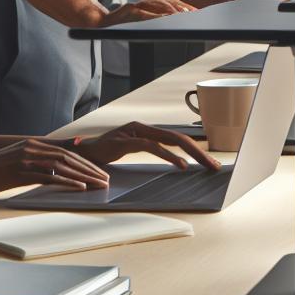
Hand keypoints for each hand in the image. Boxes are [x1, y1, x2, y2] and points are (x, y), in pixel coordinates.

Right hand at [0, 138, 110, 192]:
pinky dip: (66, 182)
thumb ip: (35, 160)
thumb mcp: (16, 159)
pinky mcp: (21, 172)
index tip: (98, 171)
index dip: (84, 161)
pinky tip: (79, 187)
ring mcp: (27, 160)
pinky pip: (48, 177)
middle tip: (105, 179)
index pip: (66, 152)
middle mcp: (33, 149)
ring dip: (83, 176)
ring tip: (98, 184)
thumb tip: (52, 168)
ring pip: (63, 166)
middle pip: (69, 158)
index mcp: (33, 144)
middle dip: (90, 169)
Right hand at [76, 121, 220, 171]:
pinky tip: (181, 165)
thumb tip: (173, 161)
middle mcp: (143, 127)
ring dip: (191, 154)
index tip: (210, 163)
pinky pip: (152, 147)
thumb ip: (149, 150)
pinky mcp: (126, 140)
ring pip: (170, 140)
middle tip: (215, 166)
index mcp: (146, 130)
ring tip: (204, 166)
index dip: (196, 150)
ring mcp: (135, 132)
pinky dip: (168, 156)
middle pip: (179, 138)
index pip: (177, 138)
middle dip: (200, 152)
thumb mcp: (131, 151)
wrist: (79, 153)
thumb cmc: (105, 154)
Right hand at [95, 0, 193, 26]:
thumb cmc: (122, 24)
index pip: (170, 4)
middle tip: (193, 13)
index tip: (196, 12)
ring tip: (181, 15)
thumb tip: (172, 24)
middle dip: (181, 7)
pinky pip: (143, 14)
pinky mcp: (128, 11)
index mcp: (150, 5)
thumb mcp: (142, 23)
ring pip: (156, 6)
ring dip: (170, 10)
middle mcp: (144, 3)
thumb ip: (155, 21)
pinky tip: (162, 19)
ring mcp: (136, 6)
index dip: (184, 6)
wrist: (101, 22)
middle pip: (166, 2)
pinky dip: (154, 16)